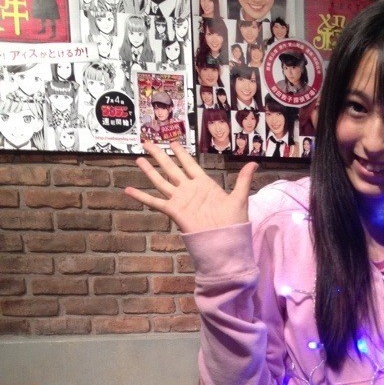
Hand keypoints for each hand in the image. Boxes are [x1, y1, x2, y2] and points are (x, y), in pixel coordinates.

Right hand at [124, 140, 256, 234]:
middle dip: (160, 156)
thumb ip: (243, 180)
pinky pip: (155, 202)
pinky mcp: (174, 211)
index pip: (189, 164)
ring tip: (138, 159)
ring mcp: (180, 200)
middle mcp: (189, 190)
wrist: (225, 242)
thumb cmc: (234, 223)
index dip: (181, 153)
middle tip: (148, 142)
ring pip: (161, 181)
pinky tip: (128, 190)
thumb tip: (254, 162)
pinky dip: (141, 197)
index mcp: (204, 184)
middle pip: (171, 168)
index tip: (172, 142)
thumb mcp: (239, 198)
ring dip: (149, 171)